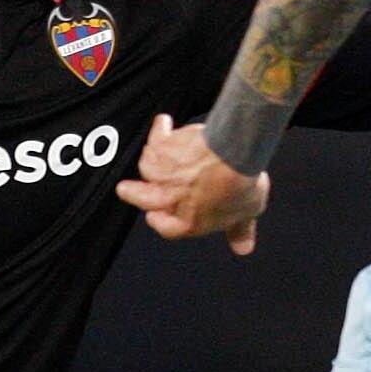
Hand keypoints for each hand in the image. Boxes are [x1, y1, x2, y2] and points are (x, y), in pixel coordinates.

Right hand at [115, 113, 267, 254]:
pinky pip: (156, 136)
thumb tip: (243, 248)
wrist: (234, 156)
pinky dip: (160, 129)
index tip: (155, 216)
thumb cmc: (240, 186)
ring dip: (151, 157)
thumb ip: (240, 231)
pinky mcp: (163, 146)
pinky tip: (164, 123)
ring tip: (154, 150)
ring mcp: (163, 172)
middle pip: (137, 196)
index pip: (163, 226)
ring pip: (146, 164)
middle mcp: (168, 199)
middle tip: (124, 188)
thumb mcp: (246, 214)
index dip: (158, 221)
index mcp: (186, 222)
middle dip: (130, 192)